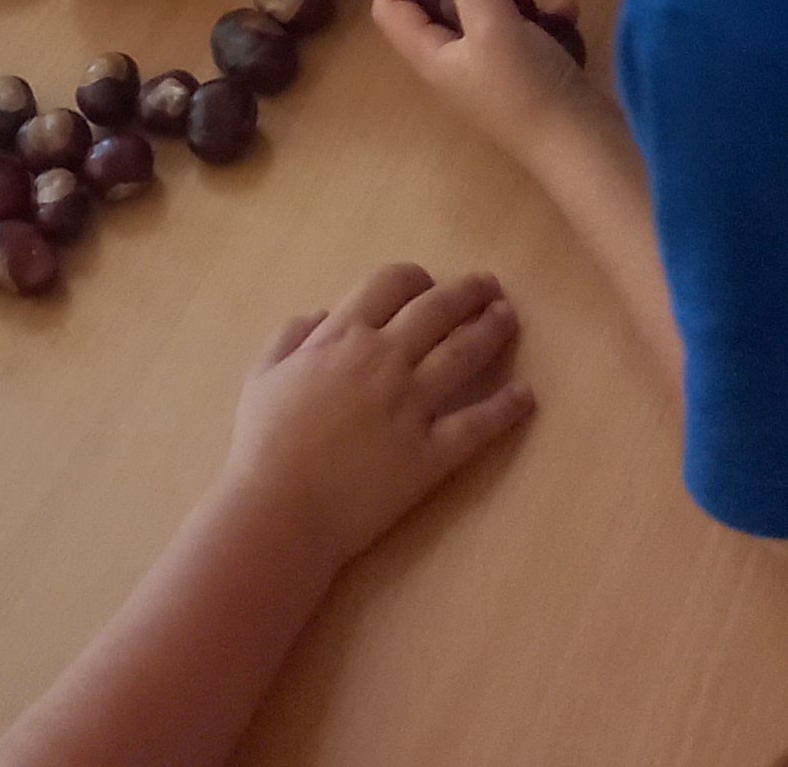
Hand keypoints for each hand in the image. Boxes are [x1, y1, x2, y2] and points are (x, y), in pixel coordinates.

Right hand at [223, 263, 531, 564]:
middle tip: (490, 286)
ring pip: (462, 355)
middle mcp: (384, 359)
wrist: (282, 508)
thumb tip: (318, 313)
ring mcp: (412, 405)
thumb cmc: (264, 444)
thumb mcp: (263, 375)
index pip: (391, 284)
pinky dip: (505, 409)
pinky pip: (476, 425)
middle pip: (437, 310)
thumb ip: (289, 337)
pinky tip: (525, 396)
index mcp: (343, 335)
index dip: (416, 278)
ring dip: (490, 331)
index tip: (430, 283)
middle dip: (467, 293)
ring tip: (509, 318)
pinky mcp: (430, 453)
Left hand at [374, 0, 595, 163]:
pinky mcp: (529, 72)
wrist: (584, 147)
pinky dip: (540, 12)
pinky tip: (564, 9)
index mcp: (431, 55)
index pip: (391, 5)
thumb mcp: (492, 27)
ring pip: (485, 10)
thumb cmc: (528, 87)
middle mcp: (456, 62)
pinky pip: (525, 29)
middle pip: (439, 2)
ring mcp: (494, 68)